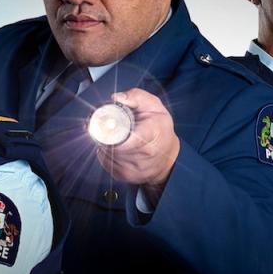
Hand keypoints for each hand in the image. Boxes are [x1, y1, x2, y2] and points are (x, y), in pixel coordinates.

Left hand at [96, 89, 180, 203]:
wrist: (168, 158)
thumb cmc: (160, 128)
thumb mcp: (154, 106)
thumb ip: (136, 97)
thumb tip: (116, 98)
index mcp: (153, 132)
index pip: (132, 137)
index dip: (115, 132)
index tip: (106, 124)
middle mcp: (145, 153)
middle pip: (114, 144)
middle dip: (106, 134)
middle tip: (107, 125)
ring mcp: (134, 168)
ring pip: (107, 153)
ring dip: (104, 144)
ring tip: (113, 136)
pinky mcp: (124, 177)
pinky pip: (105, 162)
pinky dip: (105, 153)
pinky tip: (114, 147)